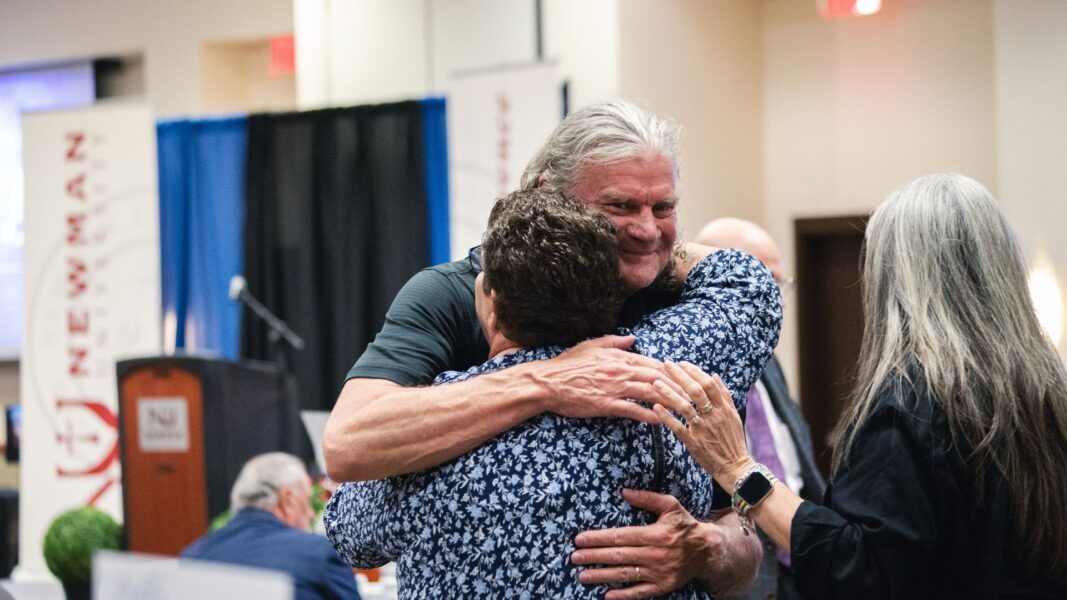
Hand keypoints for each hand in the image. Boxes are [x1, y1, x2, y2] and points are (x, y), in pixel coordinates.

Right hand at [532, 335, 689, 423]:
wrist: (548, 382)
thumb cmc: (568, 364)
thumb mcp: (591, 345)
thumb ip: (614, 342)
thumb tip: (633, 339)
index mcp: (619, 357)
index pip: (654, 362)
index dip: (673, 370)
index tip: (687, 377)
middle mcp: (621, 371)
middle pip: (658, 376)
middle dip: (680, 385)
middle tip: (696, 394)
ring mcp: (614, 388)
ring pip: (650, 392)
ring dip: (670, 399)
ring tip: (686, 408)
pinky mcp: (606, 404)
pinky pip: (633, 409)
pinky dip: (649, 414)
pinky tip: (662, 420)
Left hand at [571, 489, 717, 598]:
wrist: (707, 551)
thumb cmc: (684, 526)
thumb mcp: (670, 505)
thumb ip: (647, 498)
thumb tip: (624, 492)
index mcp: (655, 534)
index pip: (621, 536)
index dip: (599, 538)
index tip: (580, 539)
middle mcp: (656, 554)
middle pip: (619, 556)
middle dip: (594, 556)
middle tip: (574, 557)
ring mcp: (659, 572)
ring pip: (626, 574)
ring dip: (602, 575)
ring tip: (583, 576)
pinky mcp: (663, 586)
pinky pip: (640, 592)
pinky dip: (624, 595)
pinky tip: (607, 595)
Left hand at [653, 361, 755, 485]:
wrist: (735, 467)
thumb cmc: (733, 440)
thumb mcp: (733, 416)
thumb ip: (725, 395)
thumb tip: (714, 375)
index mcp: (724, 408)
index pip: (708, 384)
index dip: (694, 372)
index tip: (681, 363)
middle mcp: (714, 416)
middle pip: (695, 391)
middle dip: (679, 376)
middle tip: (666, 365)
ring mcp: (703, 429)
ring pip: (684, 407)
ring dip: (669, 393)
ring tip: (656, 383)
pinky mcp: (694, 443)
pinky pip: (678, 428)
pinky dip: (666, 417)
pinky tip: (656, 408)